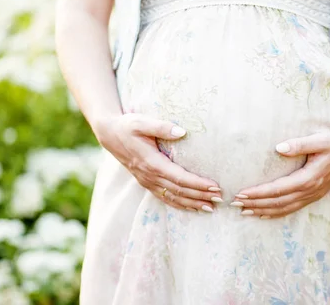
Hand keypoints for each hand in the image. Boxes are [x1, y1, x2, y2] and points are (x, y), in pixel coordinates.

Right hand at [93, 113, 221, 212]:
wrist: (109, 134)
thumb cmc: (128, 126)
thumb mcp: (142, 122)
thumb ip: (161, 127)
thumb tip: (182, 132)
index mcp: (151, 162)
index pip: (179, 178)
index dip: (198, 184)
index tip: (214, 186)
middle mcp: (149, 176)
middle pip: (179, 191)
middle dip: (200, 196)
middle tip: (220, 199)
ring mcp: (147, 181)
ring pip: (173, 197)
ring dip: (192, 203)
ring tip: (210, 208)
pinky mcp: (146, 182)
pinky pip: (164, 198)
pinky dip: (179, 204)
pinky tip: (192, 208)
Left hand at [232, 129, 329, 218]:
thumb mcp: (320, 139)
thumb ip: (299, 144)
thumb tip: (278, 148)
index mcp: (309, 178)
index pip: (278, 189)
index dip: (258, 193)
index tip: (241, 193)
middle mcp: (310, 190)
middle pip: (277, 202)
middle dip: (255, 204)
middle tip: (234, 203)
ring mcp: (312, 195)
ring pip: (284, 209)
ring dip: (263, 211)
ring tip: (244, 211)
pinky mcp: (313, 196)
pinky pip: (291, 208)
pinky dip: (275, 213)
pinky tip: (263, 214)